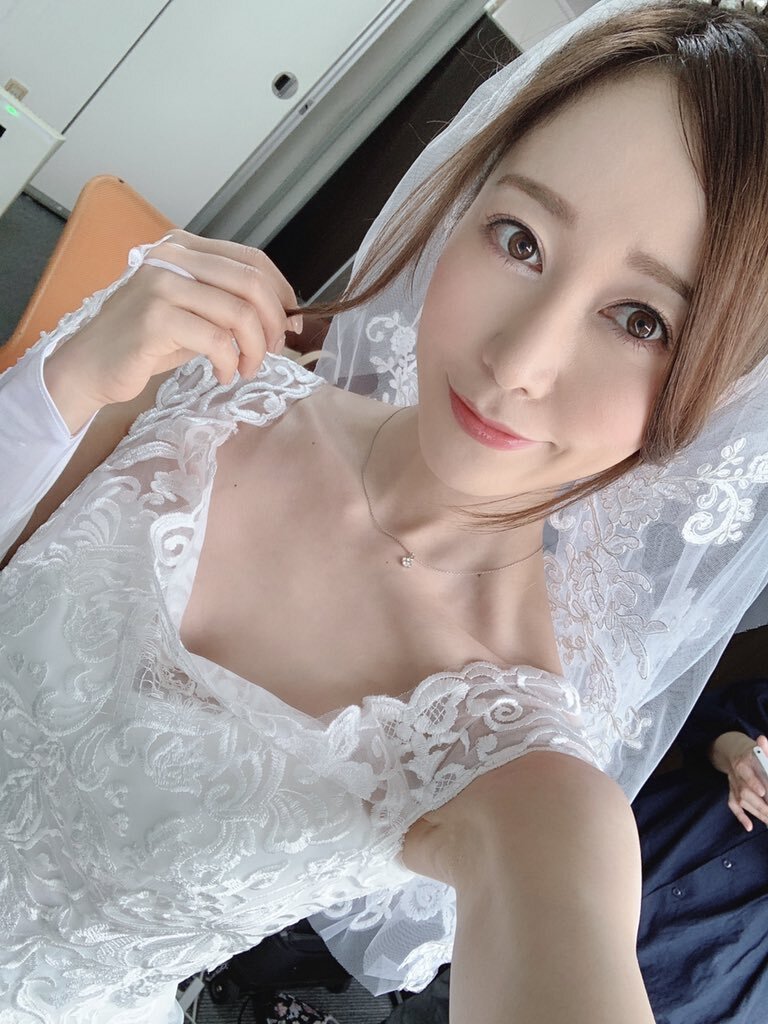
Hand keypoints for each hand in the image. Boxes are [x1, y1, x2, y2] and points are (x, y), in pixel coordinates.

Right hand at [61, 229, 302, 408]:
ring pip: (238, 313)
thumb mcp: (193, 312)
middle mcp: (172, 256)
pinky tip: (223, 375)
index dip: (281, 292)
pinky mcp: (155, 319)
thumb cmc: (146, 342)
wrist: (90, 366)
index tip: (291, 324)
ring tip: (246, 369)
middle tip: (273, 351)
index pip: (252, 259)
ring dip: (254, 349)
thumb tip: (285, 317)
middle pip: (251, 283)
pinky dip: (229, 363)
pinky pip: (216, 341)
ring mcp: (161, 285)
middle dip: (273, 323)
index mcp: (184, 247)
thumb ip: (229, 304)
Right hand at [714, 731, 767, 831]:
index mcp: (743, 761)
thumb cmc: (752, 752)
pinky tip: (749, 826)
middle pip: (745, 792)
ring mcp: (732, 783)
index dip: (753, 782)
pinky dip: (740, 816)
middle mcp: (735, 774)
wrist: (733, 752)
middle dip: (760, 805)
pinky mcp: (731, 791)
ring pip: (741, 800)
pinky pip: (732, 804)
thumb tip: (762, 739)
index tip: (762, 792)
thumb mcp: (759, 748)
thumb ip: (764, 748)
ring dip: (756, 812)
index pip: (746, 773)